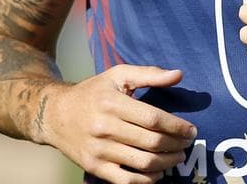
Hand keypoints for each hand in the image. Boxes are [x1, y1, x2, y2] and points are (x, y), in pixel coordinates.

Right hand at [41, 65, 196, 183]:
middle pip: (151, 142)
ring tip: (178, 156)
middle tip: (188, 143)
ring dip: (167, 162)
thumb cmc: (92, 92)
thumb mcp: (117, 75)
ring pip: (142, 163)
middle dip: (176, 144)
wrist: (55, 114)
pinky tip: (158, 173)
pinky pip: (126, 181)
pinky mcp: (94, 167)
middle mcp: (104, 127)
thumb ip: (149, 74)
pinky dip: (147, 180)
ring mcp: (98, 150)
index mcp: (112, 102)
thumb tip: (178, 75)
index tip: (191, 129)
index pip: (153, 118)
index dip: (177, 126)